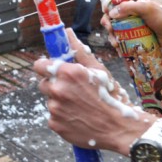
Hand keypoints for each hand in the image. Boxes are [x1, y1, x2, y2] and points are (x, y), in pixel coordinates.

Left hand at [33, 29, 147, 155]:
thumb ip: (79, 51)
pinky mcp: (55, 124)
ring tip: (80, 107)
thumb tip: (67, 32)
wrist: (121, 129)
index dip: (47, 68)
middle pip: (43, 83)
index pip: (39, 65)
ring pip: (49, 101)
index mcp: (67, 73)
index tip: (54, 71)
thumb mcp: (99, 70)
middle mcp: (58, 89)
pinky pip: (53, 117)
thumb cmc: (112, 96)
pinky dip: (62, 117)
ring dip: (59, 102)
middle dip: (54, 85)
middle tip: (73, 92)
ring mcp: (55, 108)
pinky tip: (78, 118)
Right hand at [102, 0, 161, 51]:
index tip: (106, 10)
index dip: (109, 1)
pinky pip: (119, 31)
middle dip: (108, 19)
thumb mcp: (147, 8)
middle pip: (112, 8)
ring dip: (110, 31)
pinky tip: (117, 44)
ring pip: (113, 21)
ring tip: (114, 40)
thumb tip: (111, 13)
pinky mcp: (131, 27)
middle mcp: (133, 3)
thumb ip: (128, 7)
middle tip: (109, 27)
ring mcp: (131, 16)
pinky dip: (116, 37)